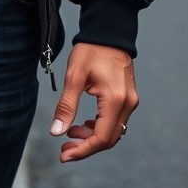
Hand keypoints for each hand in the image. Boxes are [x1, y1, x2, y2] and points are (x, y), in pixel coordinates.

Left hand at [49, 43, 137, 161]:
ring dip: (92, 138)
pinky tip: (84, 124)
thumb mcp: (74, 77)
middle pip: (108, 139)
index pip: (101, 137)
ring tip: (70, 133)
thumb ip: (66, 106)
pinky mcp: (129, 97)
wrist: (109, 31)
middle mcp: (128, 104)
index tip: (64, 155)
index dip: (82, 150)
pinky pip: (116, 121)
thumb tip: (56, 132)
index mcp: (115, 100)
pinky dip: (99, 127)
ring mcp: (131, 101)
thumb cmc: (90, 50)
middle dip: (86, 147)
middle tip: (64, 148)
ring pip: (113, 132)